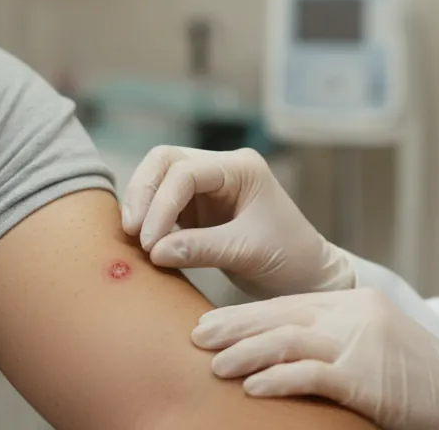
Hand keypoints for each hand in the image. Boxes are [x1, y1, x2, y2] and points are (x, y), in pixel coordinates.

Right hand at [120, 146, 355, 299]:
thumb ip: (200, 248)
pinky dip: (147, 220)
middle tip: (130, 233)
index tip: (149, 243)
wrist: (307, 276)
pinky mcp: (198, 209)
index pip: (186, 172)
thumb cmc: (290, 258)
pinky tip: (139, 243)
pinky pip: (161, 204)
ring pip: (157, 179)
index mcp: (241, 168)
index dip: (161, 204)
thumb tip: (152, 250)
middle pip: (164, 162)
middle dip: (143, 194)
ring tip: (131, 241)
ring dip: (141, 206)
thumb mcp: (247, 253)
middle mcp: (222, 169)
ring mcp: (208, 187)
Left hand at [191, 289, 438, 429]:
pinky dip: (277, 380)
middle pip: (281, 314)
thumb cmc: (415, 380)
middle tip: (195, 337)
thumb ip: (332, 341)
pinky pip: (311, 374)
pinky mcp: (366, 375)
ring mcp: (361, 342)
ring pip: (288, 339)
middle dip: (233, 326)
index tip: (208, 325)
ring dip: (246, 353)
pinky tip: (253, 389)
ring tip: (214, 365)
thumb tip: (279, 353)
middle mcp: (355, 313)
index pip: (288, 303)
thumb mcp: (372, 347)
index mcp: (354, 303)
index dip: (245, 315)